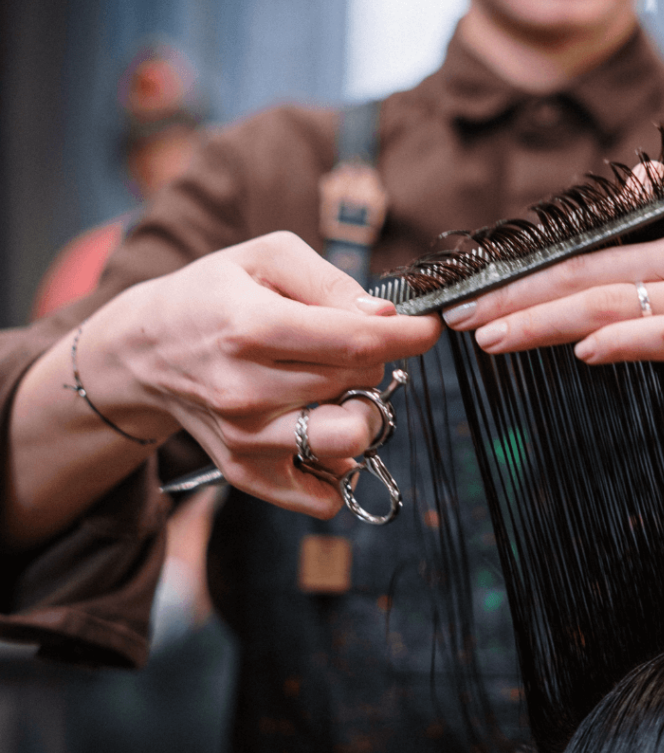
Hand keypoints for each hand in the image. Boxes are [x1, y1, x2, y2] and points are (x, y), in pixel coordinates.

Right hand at [90, 232, 440, 516]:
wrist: (146, 350)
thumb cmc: (214, 294)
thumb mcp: (266, 257)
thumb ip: (330, 280)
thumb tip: (384, 319)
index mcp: (252, 327)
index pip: (358, 341)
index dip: (410, 335)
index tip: (429, 327)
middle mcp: (246, 390)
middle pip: (360, 382)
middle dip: (374, 357)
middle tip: (350, 342)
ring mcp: (246, 439)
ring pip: (351, 440)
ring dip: (364, 411)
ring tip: (340, 387)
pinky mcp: (246, 473)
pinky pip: (323, 495)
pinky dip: (339, 465)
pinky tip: (323, 426)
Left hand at [443, 190, 663, 415]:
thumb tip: (623, 176)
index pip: (583, 248)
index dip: (521, 268)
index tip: (467, 289)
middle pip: (584, 273)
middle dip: (513, 295)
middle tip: (458, 316)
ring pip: (612, 303)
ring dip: (546, 321)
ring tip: (492, 339)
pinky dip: (626, 342)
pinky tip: (585, 353)